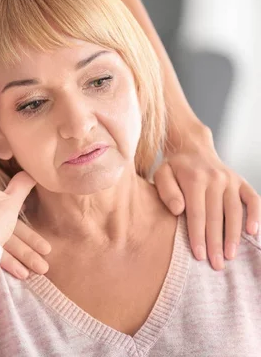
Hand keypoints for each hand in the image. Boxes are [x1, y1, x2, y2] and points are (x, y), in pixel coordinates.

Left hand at [154, 128, 259, 269]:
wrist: (192, 148)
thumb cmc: (174, 168)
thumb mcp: (162, 174)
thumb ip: (166, 191)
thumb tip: (178, 210)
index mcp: (194, 179)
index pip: (197, 213)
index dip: (198, 236)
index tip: (199, 256)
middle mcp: (215, 179)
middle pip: (216, 217)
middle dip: (216, 243)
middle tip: (216, 265)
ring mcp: (231, 180)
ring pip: (235, 212)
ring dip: (234, 236)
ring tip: (230, 256)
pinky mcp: (241, 182)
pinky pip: (253, 200)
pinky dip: (256, 215)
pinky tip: (253, 233)